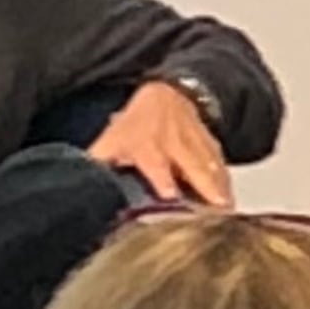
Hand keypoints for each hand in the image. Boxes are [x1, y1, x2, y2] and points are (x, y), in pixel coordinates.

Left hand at [92, 78, 233, 206]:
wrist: (170, 95)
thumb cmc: (140, 124)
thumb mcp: (114, 138)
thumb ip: (101, 162)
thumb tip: (82, 182)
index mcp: (149, 145)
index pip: (157, 163)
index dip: (163, 180)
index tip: (169, 194)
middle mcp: (176, 145)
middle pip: (194, 169)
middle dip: (204, 189)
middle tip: (213, 212)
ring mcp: (197, 146)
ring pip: (212, 170)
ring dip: (219, 192)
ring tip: (225, 213)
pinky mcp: (212, 149)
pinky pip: (221, 168)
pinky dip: (225, 186)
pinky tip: (228, 202)